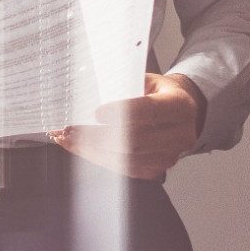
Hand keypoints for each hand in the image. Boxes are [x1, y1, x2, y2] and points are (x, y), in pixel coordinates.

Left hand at [55, 72, 205, 181]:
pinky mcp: (155, 170)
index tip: (97, 113)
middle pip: (135, 140)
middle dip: (98, 136)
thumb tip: (89, 95)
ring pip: (126, 157)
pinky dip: (98, 158)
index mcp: (179, 105)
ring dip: (92, 150)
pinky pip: (123, 167)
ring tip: (68, 139)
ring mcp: (169, 157)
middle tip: (71, 129)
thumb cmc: (158, 93)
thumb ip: (125, 87)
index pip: (150, 110)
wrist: (182, 113)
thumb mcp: (147, 80)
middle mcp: (179, 135)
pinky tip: (80, 149)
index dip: (123, 112)